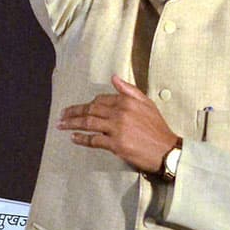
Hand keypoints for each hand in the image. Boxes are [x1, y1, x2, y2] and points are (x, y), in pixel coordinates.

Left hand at [57, 75, 178, 173]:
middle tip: (61, 115)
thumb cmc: (158, 128)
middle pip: (90, 110)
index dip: (87, 105)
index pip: (100, 100)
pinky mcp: (116, 144)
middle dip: (73, 112)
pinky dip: (82, 138)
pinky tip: (74, 138)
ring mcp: (117, 128)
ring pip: (89, 123)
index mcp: (126, 101)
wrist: (167, 151)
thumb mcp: (147, 103)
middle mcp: (120, 113)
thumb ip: (130, 90)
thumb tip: (114, 78)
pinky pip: (94, 140)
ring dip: (72, 123)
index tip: (78, 109)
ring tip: (61, 125)